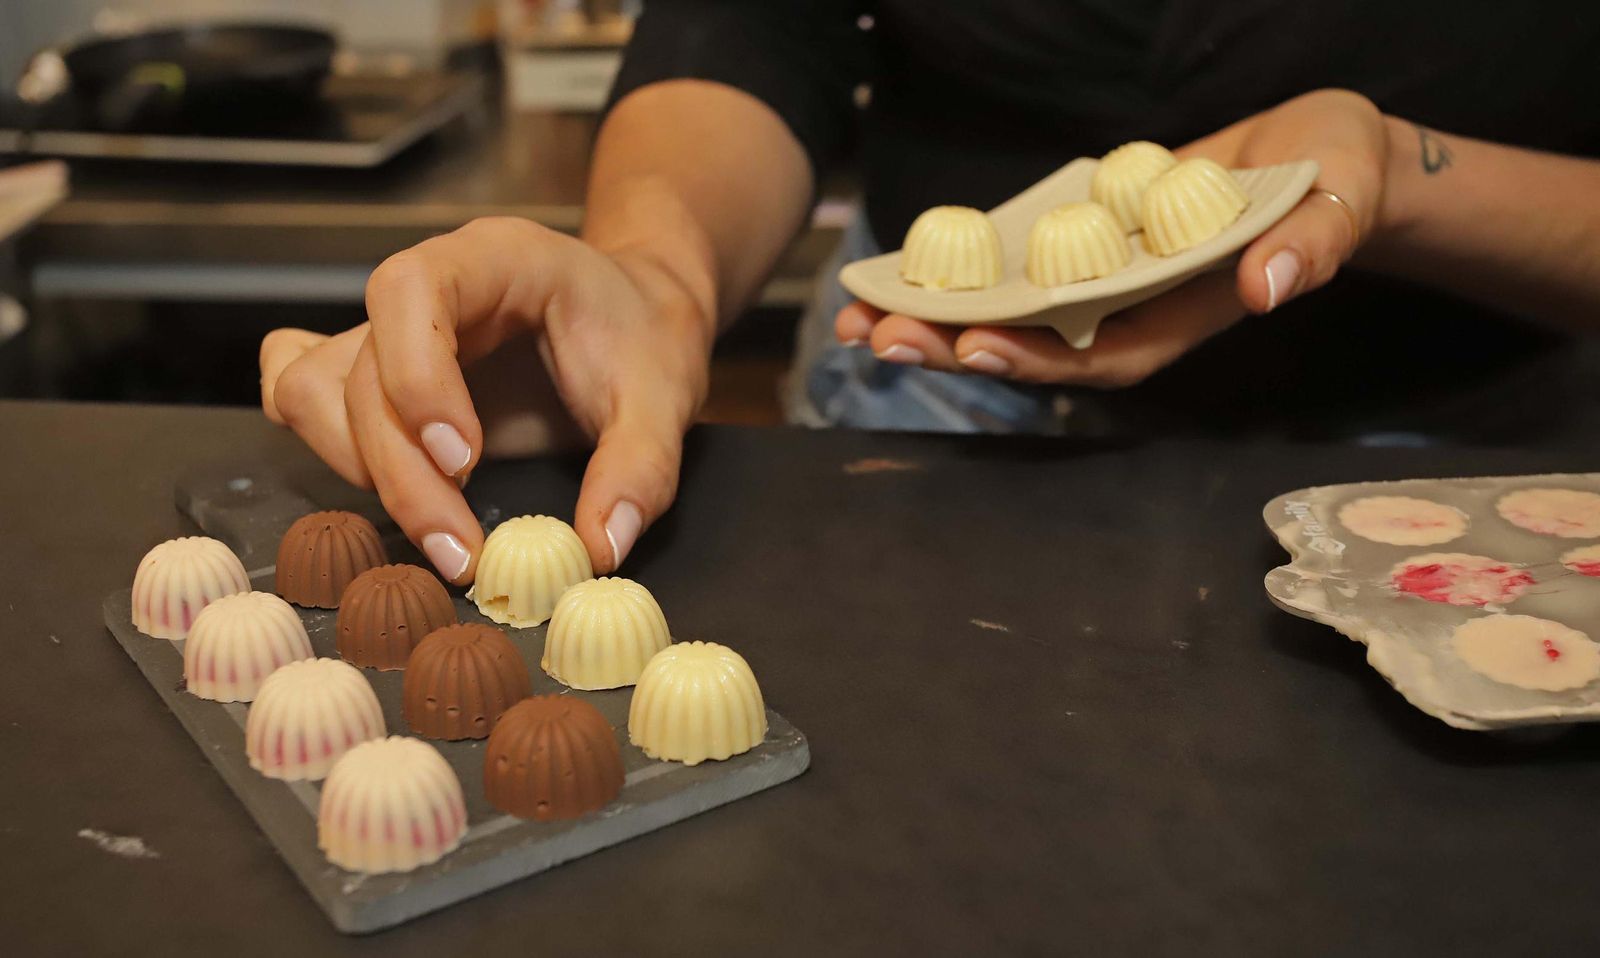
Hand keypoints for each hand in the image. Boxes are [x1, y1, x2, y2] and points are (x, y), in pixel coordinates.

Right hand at [260, 218, 711, 583]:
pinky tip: (383, 486)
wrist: (637, 315)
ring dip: (359, 468)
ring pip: (316, 389)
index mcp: (494, 258)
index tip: (462, 461)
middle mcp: (428, 286)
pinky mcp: (378, 373)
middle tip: (461, 549)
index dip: (418, 377)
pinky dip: (325, 446)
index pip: (411, 290)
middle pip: (361, 368)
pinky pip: (303, 392)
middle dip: (401, 470)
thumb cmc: (644, 336)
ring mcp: (391, 330)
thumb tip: (599, 547)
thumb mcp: (667, 396)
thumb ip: (640, 468)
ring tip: (440, 528)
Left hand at [836, 88, 1388, 386]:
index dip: (1038, 360)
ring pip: (1008, 312)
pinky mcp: (1080, 242)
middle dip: (955, 345)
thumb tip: (1268, 287)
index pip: (1101, 357)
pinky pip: (1010, 264)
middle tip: (876, 338)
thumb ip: (1308, 248)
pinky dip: (956, 271)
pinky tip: (896, 270)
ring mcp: (1098, 281)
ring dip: (935, 319)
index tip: (974, 345)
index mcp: (1180, 319)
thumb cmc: (1336, 182)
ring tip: (855, 320)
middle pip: (1033, 345)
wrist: (1319, 158)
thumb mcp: (1337, 204)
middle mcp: (1127, 312)